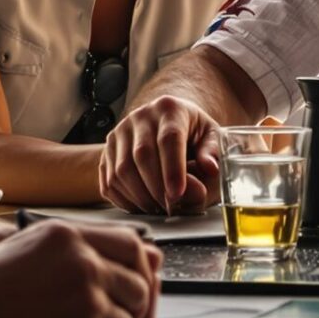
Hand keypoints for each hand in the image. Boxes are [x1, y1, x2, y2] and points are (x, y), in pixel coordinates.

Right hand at [0, 221, 161, 317]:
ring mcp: (86, 310)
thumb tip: (132, 257)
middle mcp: (85, 270)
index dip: (142, 270)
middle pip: (139, 290)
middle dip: (129, 307)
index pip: (134, 248)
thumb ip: (80, 246)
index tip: (137, 286)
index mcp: (72, 239)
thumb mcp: (31, 246)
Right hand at [99, 95, 220, 213]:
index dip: (173, 169)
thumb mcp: (210, 136)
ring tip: (158, 209)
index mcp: (169, 109)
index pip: (169, 139)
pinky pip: (109, 181)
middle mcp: (140, 117)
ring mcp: (119, 133)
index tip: (178, 194)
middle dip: (157, 188)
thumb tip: (210, 169)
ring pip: (121, 170)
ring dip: (140, 197)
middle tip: (171, 208)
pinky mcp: (106, 150)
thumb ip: (212, 152)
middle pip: (142, 155)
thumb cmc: (192, 133)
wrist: (166, 124)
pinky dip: (124, 199)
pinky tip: (141, 206)